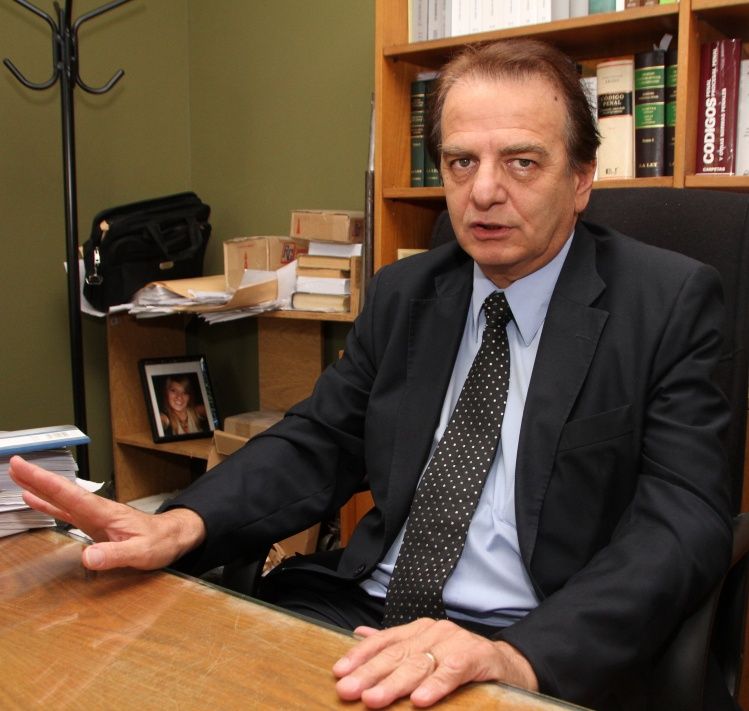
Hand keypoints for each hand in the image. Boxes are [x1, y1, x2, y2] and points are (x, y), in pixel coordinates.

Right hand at [8, 455, 205, 570]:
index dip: (44, 481)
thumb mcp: (140, 553)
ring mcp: (94, 515)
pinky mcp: (94, 523)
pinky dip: (49, 504)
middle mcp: (96, 510)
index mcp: (103, 512)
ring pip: (61, 498)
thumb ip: (115, 555)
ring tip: (18, 476)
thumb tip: (88, 557)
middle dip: (37, 477)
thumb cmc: (160, 542)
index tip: (24, 467)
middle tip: (13, 464)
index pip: (68, 494)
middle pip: (61, 491)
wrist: (173, 537)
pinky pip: (66, 511)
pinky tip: (34, 501)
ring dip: (39, 487)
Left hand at [332, 618, 537, 707]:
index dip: (360, 656)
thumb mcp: (425, 649)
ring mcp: (454, 642)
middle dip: (369, 673)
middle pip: (396, 654)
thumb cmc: (461, 660)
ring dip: (394, 684)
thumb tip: (359, 634)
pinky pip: (451, 672)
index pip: (384, 640)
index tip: (339, 672)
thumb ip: (394, 644)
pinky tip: (419, 699)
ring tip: (373, 699)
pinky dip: (435, 685)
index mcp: (418, 629)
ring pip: (419, 664)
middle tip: (348, 690)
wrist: (508, 664)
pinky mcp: (475, 656)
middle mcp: (433, 631)